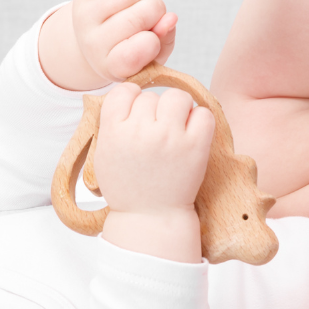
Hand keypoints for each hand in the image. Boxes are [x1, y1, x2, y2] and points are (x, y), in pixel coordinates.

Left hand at [73, 0, 177, 82]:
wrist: (98, 37)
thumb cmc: (131, 46)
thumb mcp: (152, 54)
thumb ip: (165, 41)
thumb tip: (170, 18)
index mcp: (112, 66)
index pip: (133, 54)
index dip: (152, 42)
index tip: (154, 38)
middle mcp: (93, 44)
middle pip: (138, 17)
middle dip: (157, 8)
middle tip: (154, 9)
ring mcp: (85, 18)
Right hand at [94, 83, 213, 261]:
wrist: (150, 217)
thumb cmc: (127, 187)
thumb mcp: (104, 155)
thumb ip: (111, 123)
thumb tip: (129, 93)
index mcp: (114, 132)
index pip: (124, 91)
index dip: (131, 98)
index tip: (136, 112)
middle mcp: (141, 131)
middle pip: (151, 95)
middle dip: (154, 110)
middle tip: (155, 131)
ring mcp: (169, 137)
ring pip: (178, 97)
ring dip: (178, 109)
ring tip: (175, 128)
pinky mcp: (195, 146)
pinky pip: (203, 113)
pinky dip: (199, 120)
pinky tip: (191, 134)